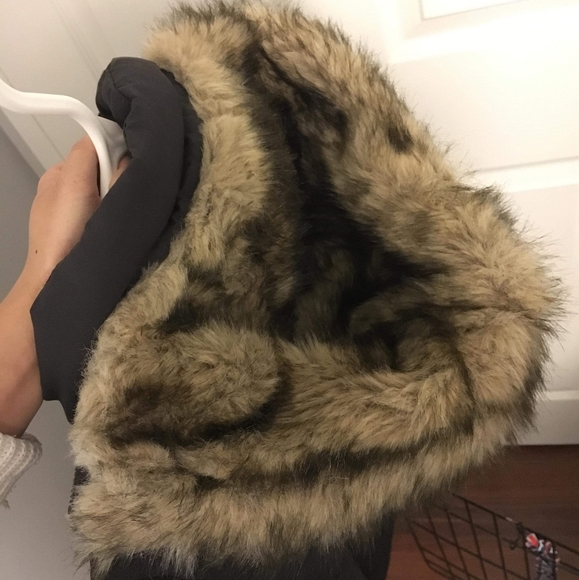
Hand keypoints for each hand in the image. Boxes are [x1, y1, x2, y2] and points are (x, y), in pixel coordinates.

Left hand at [0, 136, 128, 436]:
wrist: (54, 290)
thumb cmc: (69, 241)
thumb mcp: (86, 192)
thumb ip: (106, 164)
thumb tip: (130, 149)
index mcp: (62, 172)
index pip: (98, 142)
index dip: (123, 147)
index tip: (146, 160)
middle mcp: (60, 187)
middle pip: (101, 166)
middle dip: (121, 174)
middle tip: (138, 195)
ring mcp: (65, 212)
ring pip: (102, 190)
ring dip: (117, 196)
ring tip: (129, 217)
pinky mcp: (75, 233)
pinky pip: (96, 211)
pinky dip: (108, 215)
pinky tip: (117, 233)